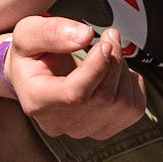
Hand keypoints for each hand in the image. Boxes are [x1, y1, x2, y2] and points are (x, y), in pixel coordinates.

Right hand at [7, 16, 145, 140]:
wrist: (34, 76)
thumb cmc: (30, 53)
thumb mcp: (28, 33)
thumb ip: (51, 32)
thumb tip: (85, 36)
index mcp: (37, 100)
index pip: (74, 95)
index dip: (97, 68)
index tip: (104, 42)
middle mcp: (60, 123)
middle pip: (102, 98)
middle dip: (114, 61)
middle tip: (110, 35)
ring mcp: (83, 130)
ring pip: (122, 104)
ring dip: (124, 70)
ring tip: (111, 50)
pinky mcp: (104, 129)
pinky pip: (134, 109)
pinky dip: (133, 85)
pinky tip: (117, 71)